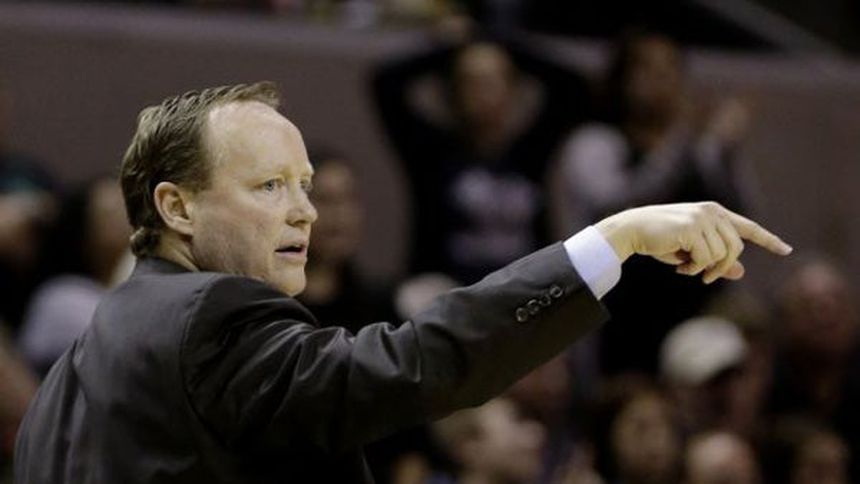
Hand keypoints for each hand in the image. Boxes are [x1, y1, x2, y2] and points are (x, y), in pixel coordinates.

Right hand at [595, 202, 791, 283]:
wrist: (633, 230)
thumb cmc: (661, 240)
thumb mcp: (692, 252)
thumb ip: (716, 260)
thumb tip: (740, 272)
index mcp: (715, 213)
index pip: (748, 228)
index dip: (768, 240)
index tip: (786, 250)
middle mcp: (712, 212)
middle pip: (735, 249)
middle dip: (722, 268)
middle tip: (705, 278)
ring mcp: (703, 218)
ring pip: (721, 256)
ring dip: (705, 270)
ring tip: (687, 269)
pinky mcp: (692, 227)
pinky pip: (705, 258)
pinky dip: (694, 268)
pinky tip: (681, 267)